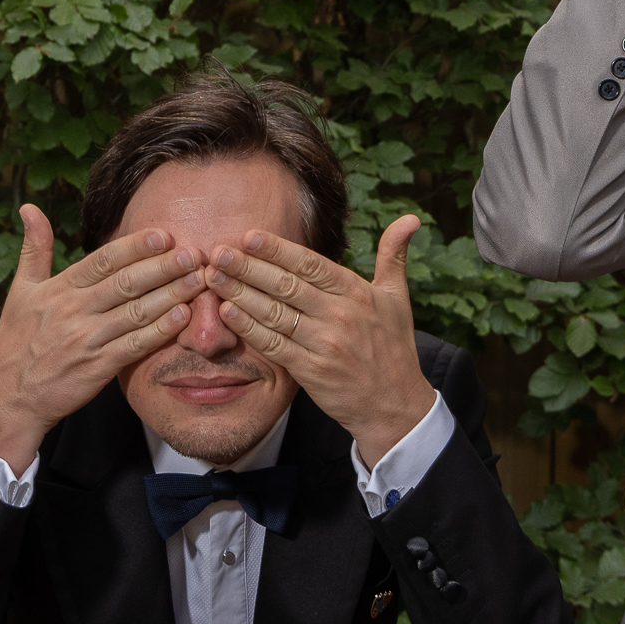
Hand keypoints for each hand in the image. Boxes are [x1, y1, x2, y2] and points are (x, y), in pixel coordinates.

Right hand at [0, 205, 211, 475]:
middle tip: (193, 253)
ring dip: (170, 295)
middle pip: (126, 283)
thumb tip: (29, 207)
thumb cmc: (16, 340)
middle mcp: (74, 311)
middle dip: (162, 267)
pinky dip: (160, 330)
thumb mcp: (20, 290)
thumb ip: (33, 248)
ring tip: (197, 280)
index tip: (164, 234)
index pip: (103, 260)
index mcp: (58, 289)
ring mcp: (87, 340)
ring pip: (136, 312)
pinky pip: (135, 345)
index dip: (135, 246)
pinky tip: (183, 317)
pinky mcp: (98, 367)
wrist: (10, 396)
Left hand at [205, 215, 435, 468]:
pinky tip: (227, 312)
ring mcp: (324, 344)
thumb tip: (410, 218)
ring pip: (274, 313)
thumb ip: (394, 256)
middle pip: (286, 285)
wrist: (395, 405)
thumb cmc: (394, 347)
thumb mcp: (398, 298)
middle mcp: (339, 315)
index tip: (249, 235)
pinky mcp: (310, 370)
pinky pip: (273, 344)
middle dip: (248, 267)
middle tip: (218, 252)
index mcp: (357, 293)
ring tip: (214, 277)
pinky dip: (248, 327)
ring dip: (240, 293)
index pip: (311, 265)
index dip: (278, 249)